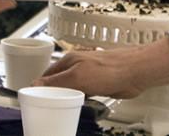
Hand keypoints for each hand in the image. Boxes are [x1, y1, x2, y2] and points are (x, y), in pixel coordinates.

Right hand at [36, 38, 168, 97]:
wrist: (133, 73)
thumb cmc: (109, 70)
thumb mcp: (77, 77)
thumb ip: (56, 81)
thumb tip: (36, 84)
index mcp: (68, 61)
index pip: (46, 75)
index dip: (39, 87)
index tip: (34, 99)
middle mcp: (76, 66)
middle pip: (57, 83)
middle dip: (52, 95)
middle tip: (48, 107)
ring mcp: (87, 75)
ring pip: (70, 89)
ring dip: (66, 98)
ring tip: (63, 108)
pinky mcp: (97, 84)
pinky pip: (82, 94)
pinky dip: (79, 101)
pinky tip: (80, 106)